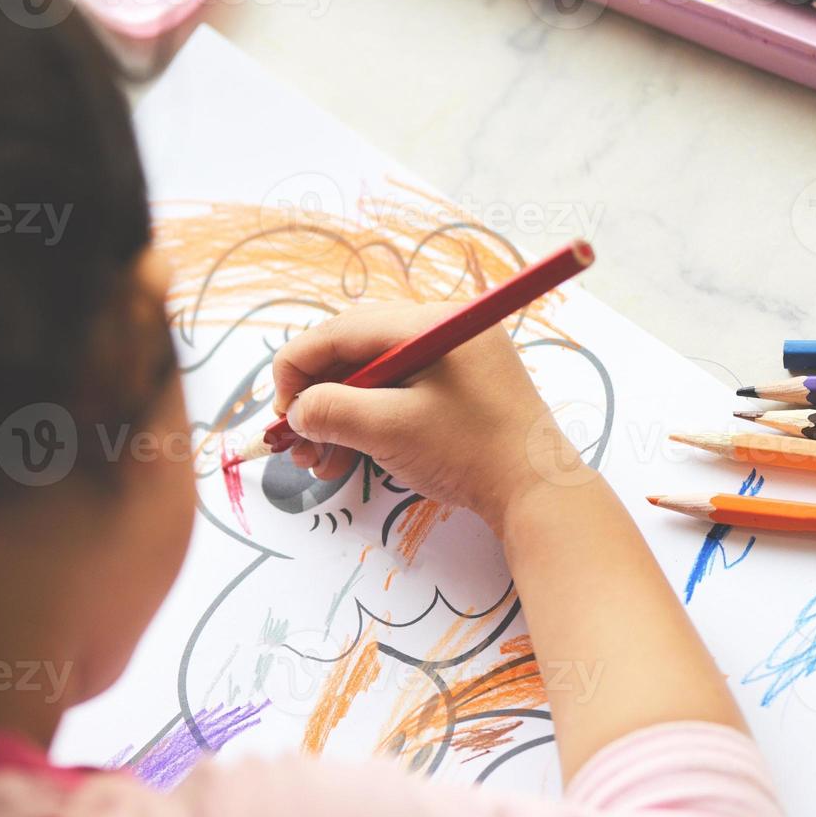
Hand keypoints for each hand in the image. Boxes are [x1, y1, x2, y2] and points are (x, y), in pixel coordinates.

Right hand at [271, 302, 587, 532]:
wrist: (537, 493)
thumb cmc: (471, 454)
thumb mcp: (390, 431)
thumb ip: (333, 412)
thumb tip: (297, 410)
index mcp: (432, 323)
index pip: (344, 330)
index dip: (298, 367)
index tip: (278, 410)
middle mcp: (442, 330)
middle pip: (355, 353)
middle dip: (316, 399)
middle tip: (292, 440)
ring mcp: (451, 359)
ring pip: (371, 378)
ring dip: (336, 417)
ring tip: (316, 462)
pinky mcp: (456, 389)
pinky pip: (396, 395)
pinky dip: (365, 424)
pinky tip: (344, 459)